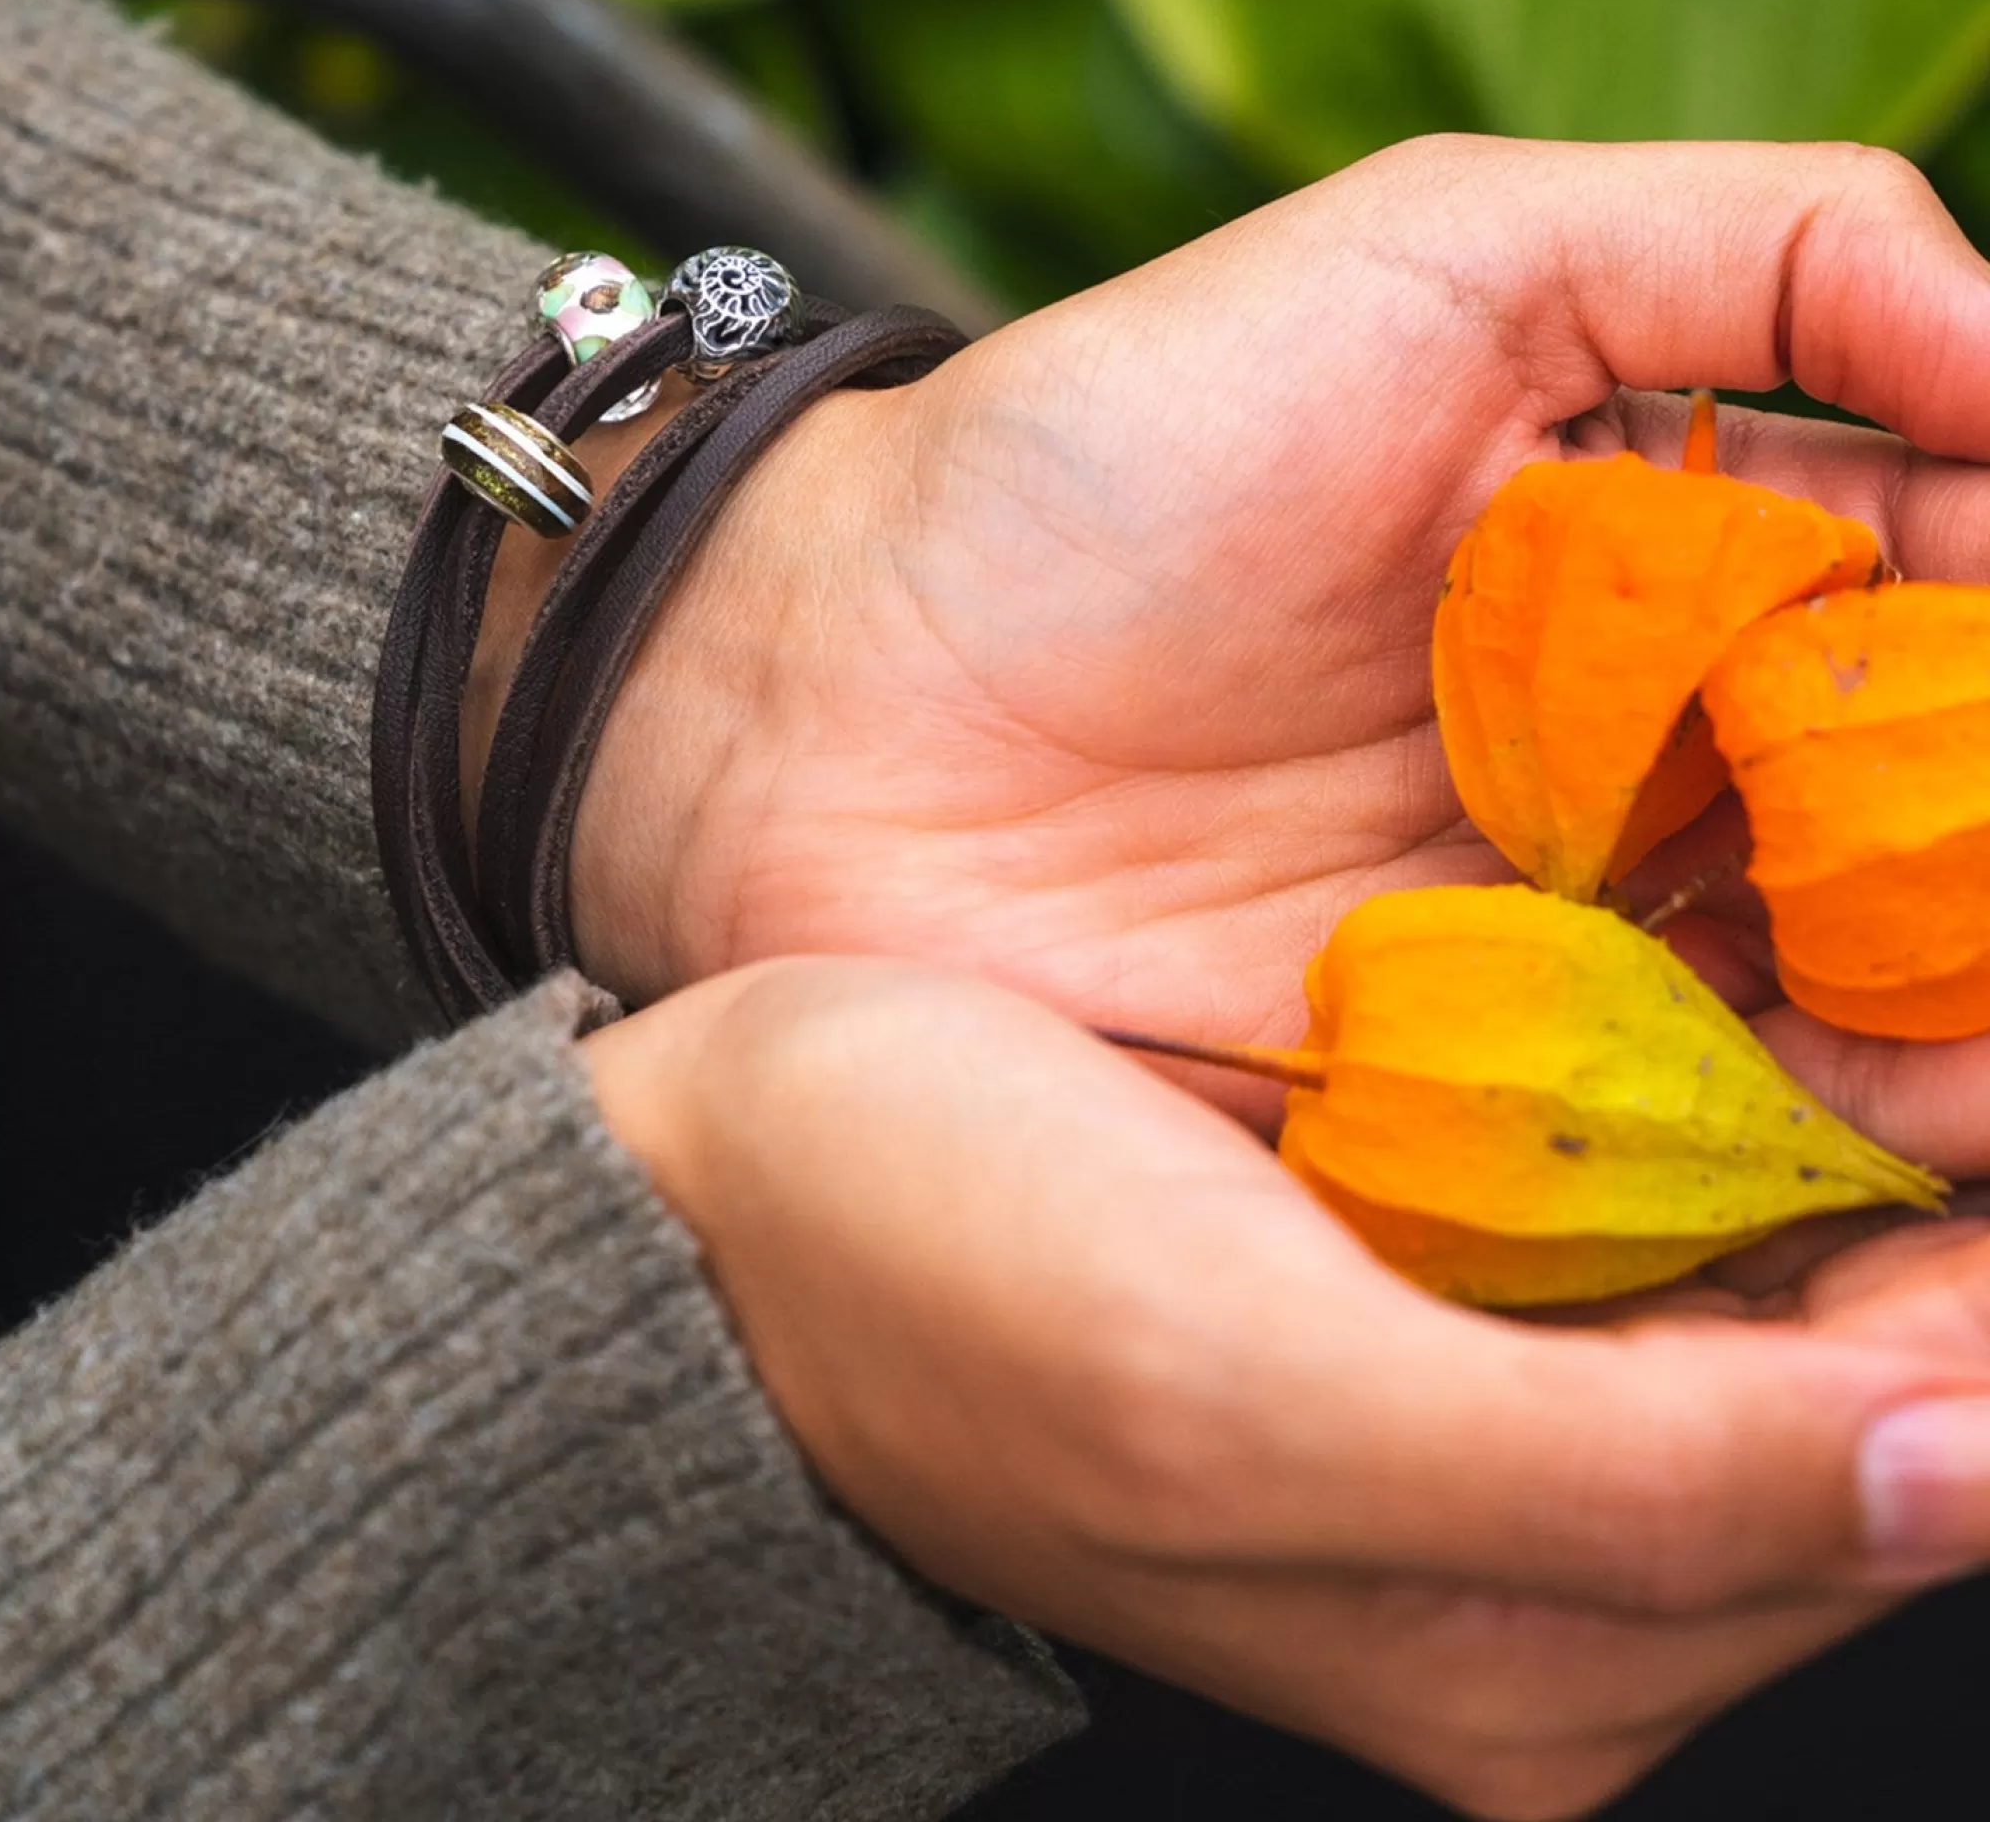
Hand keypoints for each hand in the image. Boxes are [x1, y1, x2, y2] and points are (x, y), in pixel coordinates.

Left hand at [555, 136, 1989, 1146]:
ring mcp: (1535, 960)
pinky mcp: (1441, 1110)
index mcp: (1654, 578)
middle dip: (1973, 887)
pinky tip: (1870, 1169)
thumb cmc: (1107, 456)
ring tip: (1972, 1082)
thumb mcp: (1436, 257)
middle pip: (1895, 851)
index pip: (1934, 627)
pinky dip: (1781, 1173)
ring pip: (1818, 1028)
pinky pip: (1656, 1159)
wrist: (827, 700)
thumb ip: (1751, 255)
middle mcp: (1621, 780)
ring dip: (1936, 1060)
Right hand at [582, 957, 1989, 1820]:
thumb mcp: (1247, 1390)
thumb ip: (1618, 1482)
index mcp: (1532, 1652)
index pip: (1919, 1479)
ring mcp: (1485, 1446)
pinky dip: (1726, 1113)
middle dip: (1948, 1204)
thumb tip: (1973, 1477)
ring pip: (1785, 1308)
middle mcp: (1546, 1582)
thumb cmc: (936, 1271)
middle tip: (1950, 944)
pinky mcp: (1416, 1323)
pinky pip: (1658, 1240)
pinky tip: (1722, 991)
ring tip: (1886, 944)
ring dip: (1854, 1139)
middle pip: (1884, 1407)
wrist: (730, 1219)